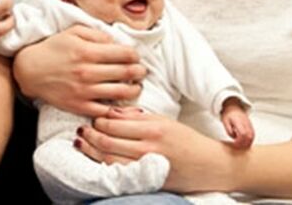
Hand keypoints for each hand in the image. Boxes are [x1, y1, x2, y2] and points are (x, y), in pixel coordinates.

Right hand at [12, 25, 145, 116]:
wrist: (30, 70)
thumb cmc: (52, 49)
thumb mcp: (73, 32)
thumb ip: (97, 34)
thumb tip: (116, 42)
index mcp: (87, 51)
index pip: (124, 54)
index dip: (135, 55)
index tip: (136, 56)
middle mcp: (87, 72)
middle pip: (126, 73)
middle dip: (139, 71)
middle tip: (141, 71)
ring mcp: (84, 91)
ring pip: (121, 92)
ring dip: (134, 89)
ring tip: (136, 86)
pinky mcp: (79, 106)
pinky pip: (105, 110)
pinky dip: (117, 106)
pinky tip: (120, 100)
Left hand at [75, 107, 235, 192]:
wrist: (208, 165)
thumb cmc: (186, 140)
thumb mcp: (163, 120)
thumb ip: (137, 116)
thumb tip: (111, 111)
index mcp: (153, 128)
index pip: (114, 122)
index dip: (98, 118)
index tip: (93, 116)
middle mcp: (148, 147)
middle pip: (106, 140)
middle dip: (90, 133)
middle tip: (82, 128)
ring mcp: (146, 166)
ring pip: (107, 158)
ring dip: (90, 148)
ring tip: (82, 141)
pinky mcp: (146, 180)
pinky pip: (117, 172)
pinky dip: (101, 163)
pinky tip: (94, 156)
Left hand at [221, 98, 253, 148]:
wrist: (233, 106)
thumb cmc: (229, 114)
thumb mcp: (225, 121)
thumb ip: (229, 130)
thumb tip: (233, 138)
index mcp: (239, 122)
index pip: (243, 134)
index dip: (239, 141)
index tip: (234, 144)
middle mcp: (246, 123)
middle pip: (249, 136)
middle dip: (244, 144)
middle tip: (237, 146)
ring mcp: (249, 125)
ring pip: (252, 136)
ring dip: (247, 143)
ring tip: (241, 145)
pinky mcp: (251, 126)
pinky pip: (253, 134)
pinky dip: (250, 140)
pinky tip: (244, 142)